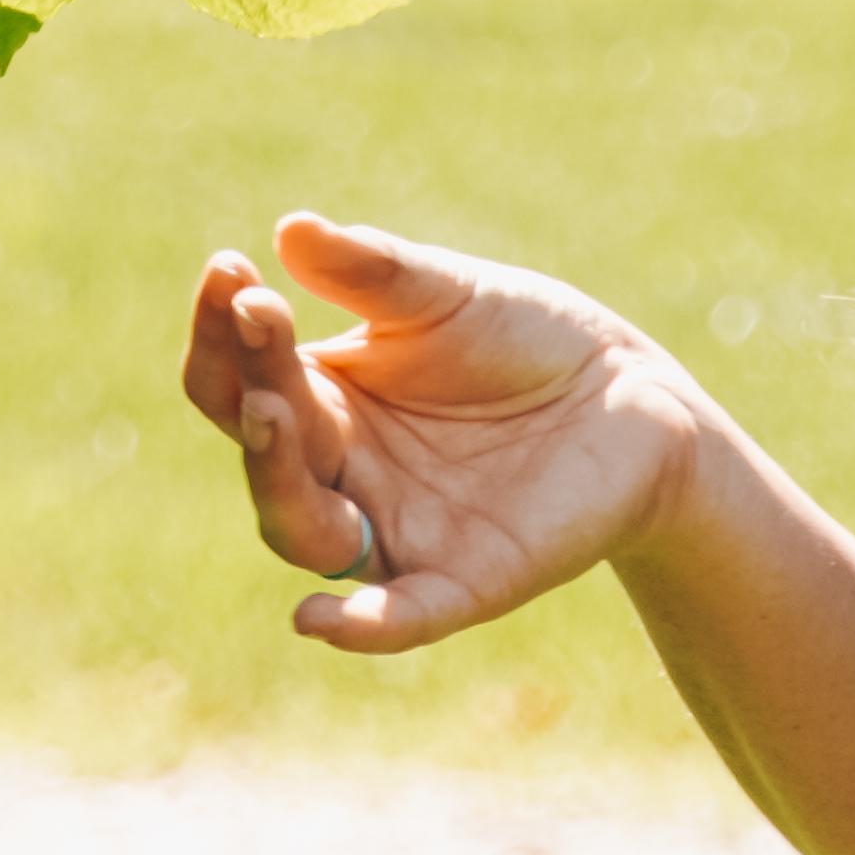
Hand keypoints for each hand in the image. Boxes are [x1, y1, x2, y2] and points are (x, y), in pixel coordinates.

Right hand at [178, 214, 699, 655]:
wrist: (633, 396)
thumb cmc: (524, 338)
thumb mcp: (445, 293)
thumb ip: (372, 272)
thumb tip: (289, 230)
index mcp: (323, 400)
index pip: (238, 377)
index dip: (222, 330)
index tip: (229, 268)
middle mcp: (340, 473)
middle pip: (260, 449)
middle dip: (251, 388)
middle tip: (260, 321)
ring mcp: (393, 531)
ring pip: (303, 531)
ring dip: (277, 480)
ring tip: (272, 415)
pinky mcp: (460, 582)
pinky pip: (398, 614)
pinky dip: (358, 623)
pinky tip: (318, 620)